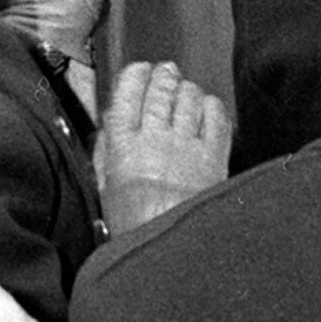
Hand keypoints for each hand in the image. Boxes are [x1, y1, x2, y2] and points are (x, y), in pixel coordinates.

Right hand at [97, 60, 233, 231]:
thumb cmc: (132, 226)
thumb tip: (110, 124)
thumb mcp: (104, 189)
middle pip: (161, 90)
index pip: (127, 93)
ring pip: (189, 97)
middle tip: (167, 72)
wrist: (168, 251)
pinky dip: (211, 106)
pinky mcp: (214, 156)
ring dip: (186, 90)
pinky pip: (216, 115)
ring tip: (184, 92)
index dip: (135, 75)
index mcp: (123, 147)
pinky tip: (207, 110)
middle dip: (164, 76)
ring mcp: (187, 145)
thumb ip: (106, 152)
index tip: (140, 70)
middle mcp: (155, 139)